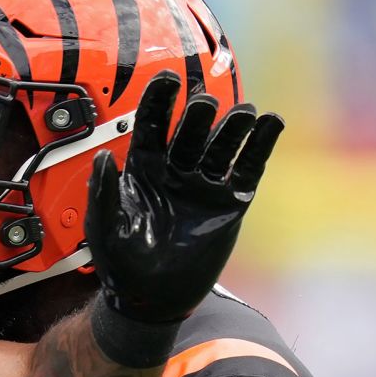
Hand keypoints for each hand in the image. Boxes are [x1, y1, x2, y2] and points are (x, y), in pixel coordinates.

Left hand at [87, 70, 283, 324]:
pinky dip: (261, 146)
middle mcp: (176, 170)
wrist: (149, 298)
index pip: (154, 124)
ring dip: (234, 127)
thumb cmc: (120, 262)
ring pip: (223, 146)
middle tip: (203, 105)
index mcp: (143, 168)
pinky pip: (249, 168)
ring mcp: (204, 185)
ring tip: (244, 113)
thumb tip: (104, 157)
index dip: (160, 100)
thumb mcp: (104, 226)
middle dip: (198, 116)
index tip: (169, 78)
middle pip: (192, 131)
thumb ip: (104, 191)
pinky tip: (272, 123)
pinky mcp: (230, 203)